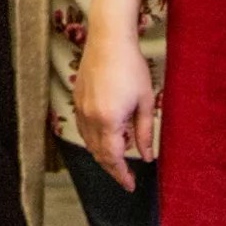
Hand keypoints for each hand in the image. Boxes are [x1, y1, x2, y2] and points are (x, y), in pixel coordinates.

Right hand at [72, 13, 159, 188]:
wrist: (108, 40)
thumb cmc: (131, 67)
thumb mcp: (146, 101)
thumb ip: (145, 132)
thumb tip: (148, 156)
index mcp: (108, 120)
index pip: (113, 158)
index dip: (122, 174)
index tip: (131, 185)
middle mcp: (90, 118)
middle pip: (98, 154)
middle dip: (112, 168)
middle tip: (126, 177)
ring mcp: (80, 108)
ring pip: (88, 142)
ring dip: (102, 155)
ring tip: (118, 160)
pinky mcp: (77, 99)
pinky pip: (83, 129)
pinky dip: (93, 139)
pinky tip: (105, 138)